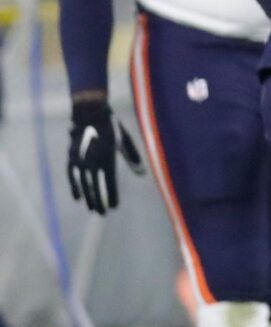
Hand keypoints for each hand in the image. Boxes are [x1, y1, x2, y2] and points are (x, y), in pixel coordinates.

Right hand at [68, 99, 143, 214]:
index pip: (109, 181)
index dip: (111, 195)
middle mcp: (92, 160)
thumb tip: (142, 173)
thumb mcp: (125, 140)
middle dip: (99, 201)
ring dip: (88, 197)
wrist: (89, 113)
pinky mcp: (71, 158)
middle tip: (103, 213)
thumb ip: (132, 157)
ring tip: (93, 209)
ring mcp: (80, 160)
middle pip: (95, 186)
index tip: (114, 207)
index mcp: (107, 156)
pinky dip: (75, 188)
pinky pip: (72, 177)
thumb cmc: (111, 127)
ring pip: (83, 184)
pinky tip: (78, 198)